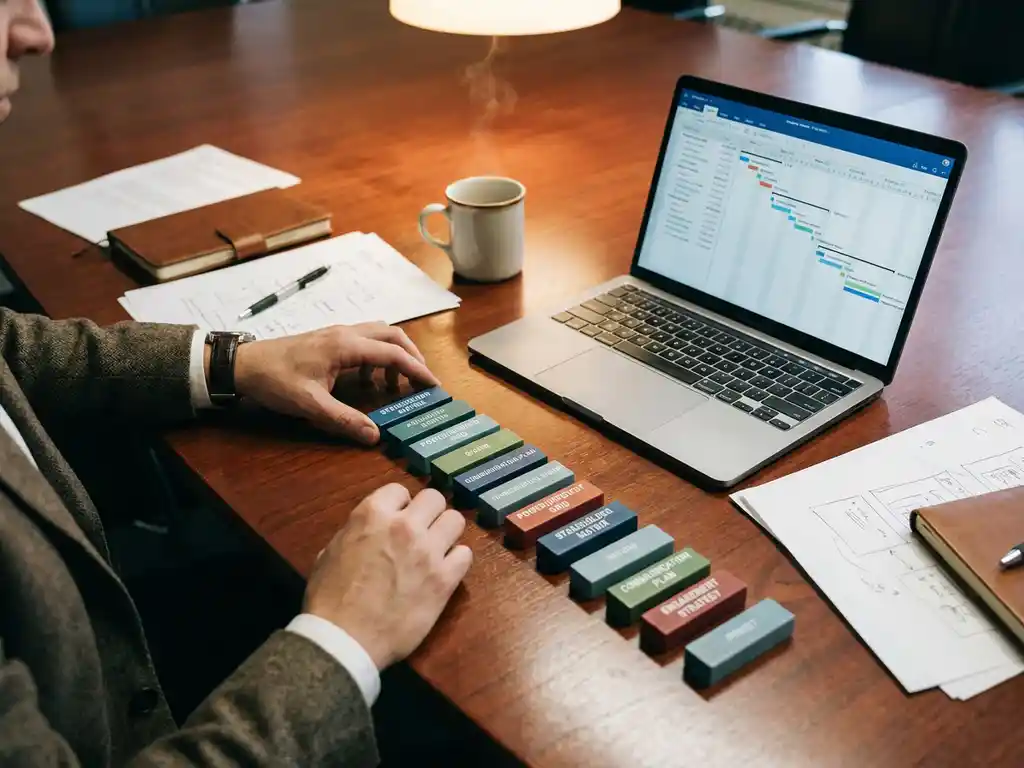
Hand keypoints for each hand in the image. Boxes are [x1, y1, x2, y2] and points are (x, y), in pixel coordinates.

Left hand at [229, 323, 438, 443]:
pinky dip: (377, 357)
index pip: (393, 354)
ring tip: (396, 384)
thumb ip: (344, 420)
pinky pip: (364, 341)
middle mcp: (346, 333)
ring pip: (379, 334)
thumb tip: (375, 436)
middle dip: (412, 356)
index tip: (434, 386)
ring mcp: (337, 334)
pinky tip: (368, 380)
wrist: (243, 365)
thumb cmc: (274, 380)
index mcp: (345, 346)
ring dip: (394, 355)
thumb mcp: (311, 406)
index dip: (417, 370)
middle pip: (393, 335)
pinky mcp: (329, 339)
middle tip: (423, 381)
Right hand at [304, 484, 472, 669]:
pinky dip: (456, 561)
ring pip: (455, 520)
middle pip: (434, 498)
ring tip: (436, 549)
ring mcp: (428, 551)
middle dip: (427, 513)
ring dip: (446, 532)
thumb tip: (368, 531)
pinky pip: (466, 554)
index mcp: (373, 514)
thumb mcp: (331, 552)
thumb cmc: (329, 598)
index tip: (396, 520)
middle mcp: (405, 526)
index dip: (398, 505)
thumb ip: (356, 532)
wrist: (345, 639)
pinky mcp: (445, 579)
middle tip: (421, 532)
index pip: (399, 490)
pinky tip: (444, 571)